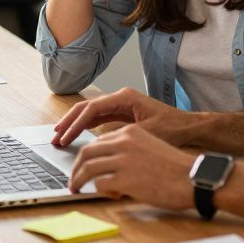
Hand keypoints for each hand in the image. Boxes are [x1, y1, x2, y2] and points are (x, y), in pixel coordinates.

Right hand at [52, 87, 186, 146]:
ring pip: (90, 113)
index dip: (76, 124)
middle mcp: (120, 98)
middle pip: (86, 107)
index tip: (65, 138)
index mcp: (124, 98)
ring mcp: (120, 105)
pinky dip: (85, 127)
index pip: (92, 109)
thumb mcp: (147, 133)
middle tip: (55, 137)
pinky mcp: (122, 114)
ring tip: (60, 138)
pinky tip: (76, 137)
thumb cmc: (172, 127)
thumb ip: (123, 136)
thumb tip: (100, 145)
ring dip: (75, 125)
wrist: (188, 127)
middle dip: (69, 122)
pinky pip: (98, 119)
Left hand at [68, 124, 196, 208]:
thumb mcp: (149, 147)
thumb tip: (107, 164)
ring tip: (76, 189)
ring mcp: (123, 160)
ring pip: (88, 168)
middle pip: (87, 152)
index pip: (97, 141)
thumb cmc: (175, 168)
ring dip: (78, 180)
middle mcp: (124, 142)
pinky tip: (110, 195)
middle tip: (72, 179)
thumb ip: (127, 150)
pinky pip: (100, 185)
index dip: (85, 155)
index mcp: (130, 132)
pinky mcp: (125, 179)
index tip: (80, 165)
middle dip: (75, 167)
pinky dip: (99, 192)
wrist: (193, 178)